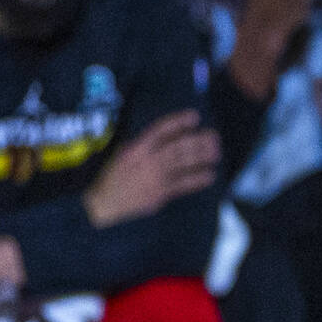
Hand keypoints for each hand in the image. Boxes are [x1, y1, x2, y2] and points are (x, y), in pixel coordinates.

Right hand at [84, 109, 219, 228]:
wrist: (105, 204)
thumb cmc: (113, 177)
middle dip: (197, 140)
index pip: (160, 130)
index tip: (194, 117)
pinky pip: (183, 185)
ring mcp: (155, 178)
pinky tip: (209, 175)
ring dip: (201, 157)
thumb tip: (164, 135)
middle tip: (213, 136)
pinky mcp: (160, 194)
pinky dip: (197, 180)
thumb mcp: (123, 154)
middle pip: (177, 147)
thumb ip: (142, 144)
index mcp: (136, 148)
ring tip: (216, 152)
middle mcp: (148, 161)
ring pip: (183, 164)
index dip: (178, 121)